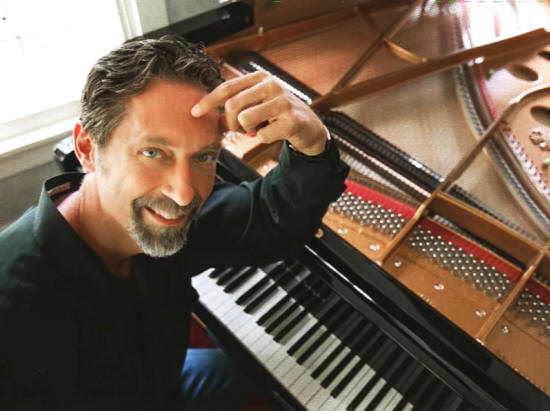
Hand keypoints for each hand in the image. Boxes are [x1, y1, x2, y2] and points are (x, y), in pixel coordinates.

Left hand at [191, 71, 326, 155]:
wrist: (309, 127)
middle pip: (232, 106)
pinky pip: (261, 135)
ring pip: (245, 120)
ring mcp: (283, 102)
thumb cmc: (277, 115)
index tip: (194, 113)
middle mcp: (271, 85)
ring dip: (248, 131)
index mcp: (260, 78)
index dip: (208, 101)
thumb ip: (236, 105)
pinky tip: (275, 133)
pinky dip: (264, 139)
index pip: (227, 88)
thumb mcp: (257, 104)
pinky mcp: (292, 120)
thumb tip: (208, 115)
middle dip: (230, 123)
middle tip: (240, 130)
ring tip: (261, 128)